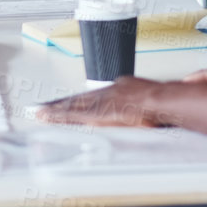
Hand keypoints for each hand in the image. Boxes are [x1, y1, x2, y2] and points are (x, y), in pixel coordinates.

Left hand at [35, 74, 206, 134]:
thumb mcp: (156, 102)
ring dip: (55, 110)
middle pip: (80, 99)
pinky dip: (57, 116)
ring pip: (72, 106)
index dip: (84, 101)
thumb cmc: (167, 105)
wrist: (165, 101)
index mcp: (123, 88)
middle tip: (44, 107)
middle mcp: (108, 91)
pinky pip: (71, 114)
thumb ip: (148, 108)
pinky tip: (46, 117)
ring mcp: (101, 101)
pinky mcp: (96, 113)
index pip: (98, 96)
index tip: (73, 104)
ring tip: (39, 113)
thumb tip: (152, 118)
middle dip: (62, 104)